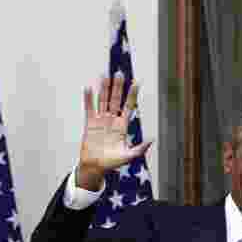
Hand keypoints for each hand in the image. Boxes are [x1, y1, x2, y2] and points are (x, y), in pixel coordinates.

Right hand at [76, 74, 152, 189]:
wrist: (95, 167)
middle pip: (115, 100)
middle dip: (118, 87)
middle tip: (120, 73)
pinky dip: (88, 99)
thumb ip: (141, 148)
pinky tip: (89, 88)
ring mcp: (100, 121)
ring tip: (105, 75)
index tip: (136, 83)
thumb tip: (152, 139)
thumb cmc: (113, 162)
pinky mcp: (89, 124)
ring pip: (102, 101)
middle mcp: (112, 121)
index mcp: (122, 126)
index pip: (128, 106)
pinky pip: (89, 109)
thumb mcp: (129, 156)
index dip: (132, 95)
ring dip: (104, 89)